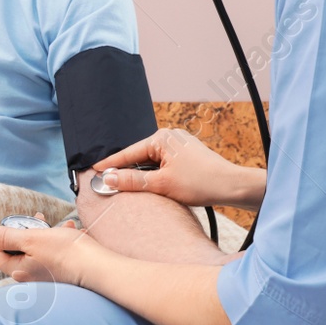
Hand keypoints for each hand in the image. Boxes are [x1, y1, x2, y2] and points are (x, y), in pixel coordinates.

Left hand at [0, 212, 99, 288]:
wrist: (98, 267)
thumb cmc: (66, 252)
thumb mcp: (31, 238)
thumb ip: (5, 236)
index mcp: (19, 271)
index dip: (5, 238)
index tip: (19, 227)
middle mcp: (30, 279)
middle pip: (19, 252)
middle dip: (30, 233)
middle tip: (39, 222)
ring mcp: (46, 278)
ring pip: (39, 251)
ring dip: (48, 235)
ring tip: (61, 227)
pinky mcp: (61, 275)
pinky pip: (55, 256)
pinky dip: (60, 243)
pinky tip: (72, 233)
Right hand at [93, 129, 263, 208]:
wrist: (233, 186)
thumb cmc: (201, 182)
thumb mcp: (162, 184)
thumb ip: (133, 180)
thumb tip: (109, 178)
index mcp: (162, 138)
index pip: (128, 153)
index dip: (109, 164)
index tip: (92, 171)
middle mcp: (170, 137)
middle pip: (139, 156)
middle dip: (125, 170)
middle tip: (106, 183)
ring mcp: (180, 146)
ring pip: (151, 162)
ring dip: (141, 175)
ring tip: (126, 187)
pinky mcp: (187, 156)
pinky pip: (162, 164)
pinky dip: (154, 175)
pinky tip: (149, 186)